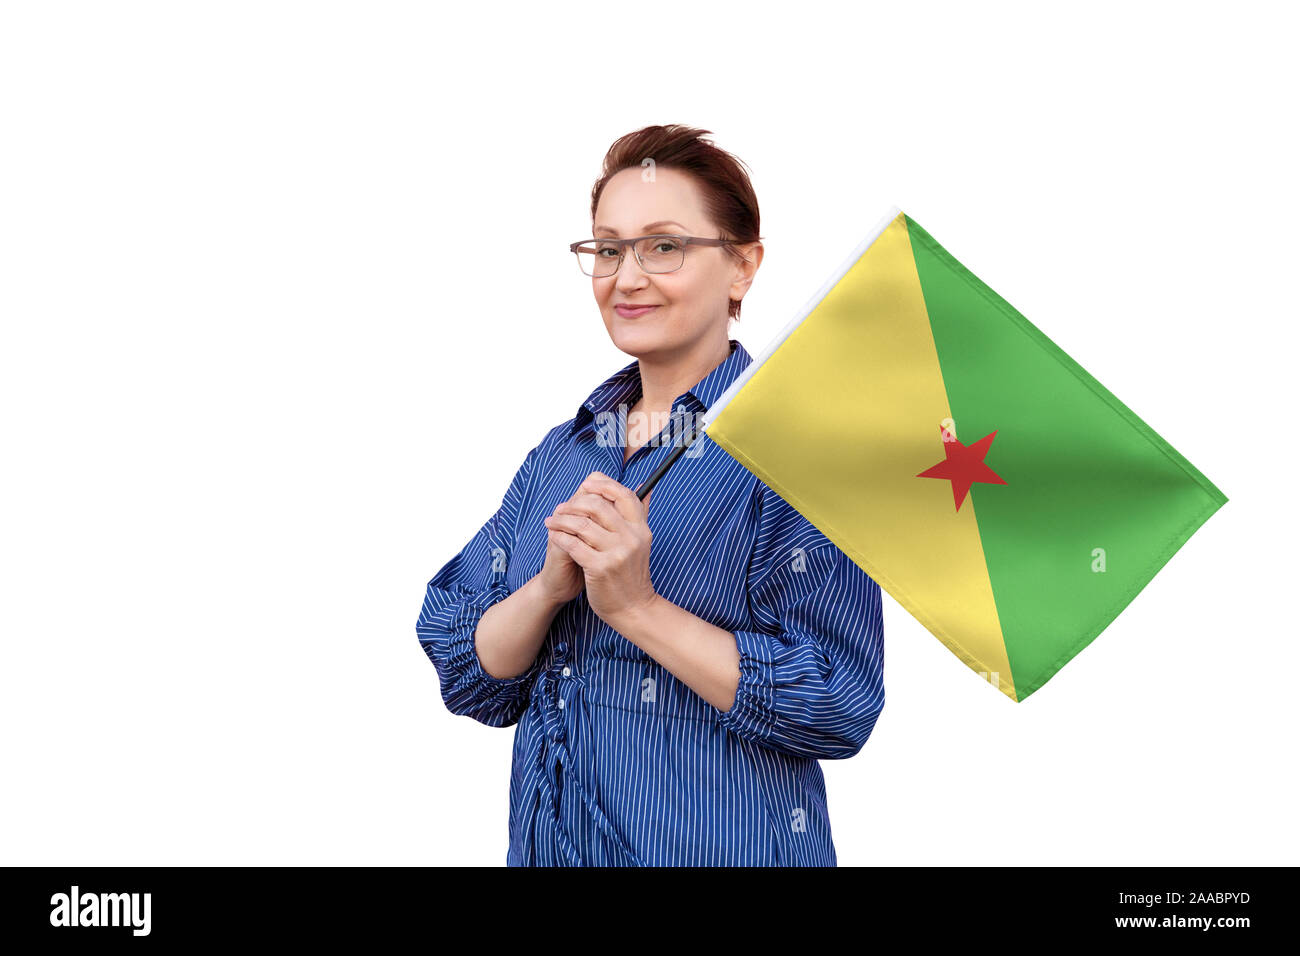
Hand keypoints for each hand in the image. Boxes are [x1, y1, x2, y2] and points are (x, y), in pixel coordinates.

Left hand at [543, 471, 656, 624]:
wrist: (633, 608)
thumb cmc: (631, 574)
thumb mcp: (641, 542)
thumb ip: (641, 514)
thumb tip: (645, 487)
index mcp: (641, 528)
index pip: (624, 495)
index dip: (604, 485)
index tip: (586, 484)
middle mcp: (631, 537)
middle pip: (599, 505)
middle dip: (574, 503)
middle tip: (561, 508)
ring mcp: (616, 553)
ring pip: (582, 524)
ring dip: (562, 520)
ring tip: (552, 522)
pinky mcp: (600, 567)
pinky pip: (574, 545)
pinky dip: (560, 537)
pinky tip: (553, 536)